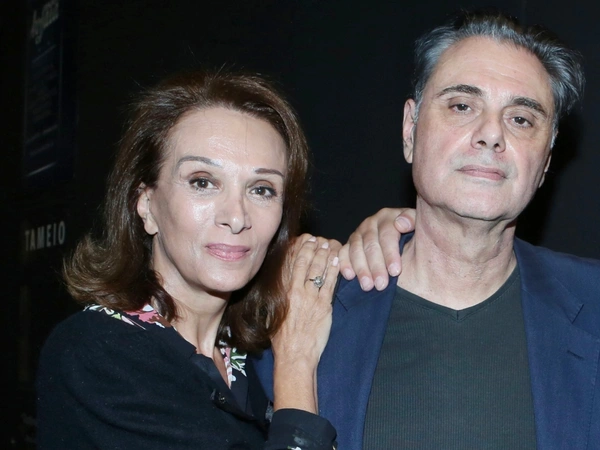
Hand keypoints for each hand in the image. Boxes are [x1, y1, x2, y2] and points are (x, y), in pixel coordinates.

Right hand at [271, 234, 339, 412]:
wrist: (294, 355)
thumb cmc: (283, 338)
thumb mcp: (273, 312)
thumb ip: (279, 295)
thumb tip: (283, 280)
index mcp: (282, 292)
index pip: (290, 264)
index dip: (299, 249)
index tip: (304, 240)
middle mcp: (295, 291)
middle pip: (306, 262)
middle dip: (313, 247)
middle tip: (319, 238)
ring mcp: (310, 298)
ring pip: (318, 269)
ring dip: (324, 254)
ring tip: (329, 243)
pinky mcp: (323, 306)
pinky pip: (330, 283)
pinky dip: (334, 269)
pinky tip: (337, 259)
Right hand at [338, 208, 415, 290]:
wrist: (402, 236)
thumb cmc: (411, 233)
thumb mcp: (418, 224)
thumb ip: (412, 220)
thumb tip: (401, 224)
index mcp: (387, 217)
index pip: (387, 235)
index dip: (390, 253)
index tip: (395, 271)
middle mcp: (370, 223)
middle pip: (370, 245)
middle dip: (376, 266)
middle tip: (381, 285)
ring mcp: (358, 233)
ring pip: (356, 250)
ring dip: (361, 269)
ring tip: (367, 286)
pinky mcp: (349, 244)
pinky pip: (342, 252)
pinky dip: (344, 264)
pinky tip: (349, 276)